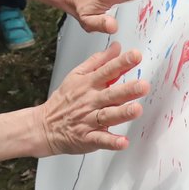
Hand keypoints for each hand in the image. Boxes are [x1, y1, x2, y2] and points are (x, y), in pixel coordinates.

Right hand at [33, 42, 148, 155]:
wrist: (45, 125)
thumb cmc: (64, 100)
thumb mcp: (77, 75)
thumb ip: (98, 61)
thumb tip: (116, 47)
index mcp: (88, 84)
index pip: (107, 71)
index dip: (122, 63)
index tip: (136, 56)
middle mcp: (90, 101)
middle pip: (111, 94)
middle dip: (127, 90)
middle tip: (143, 85)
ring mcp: (89, 120)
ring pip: (107, 116)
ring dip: (122, 113)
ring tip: (136, 110)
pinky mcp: (88, 138)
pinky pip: (101, 140)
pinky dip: (111, 142)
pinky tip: (123, 142)